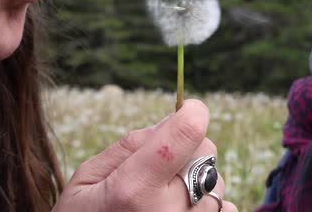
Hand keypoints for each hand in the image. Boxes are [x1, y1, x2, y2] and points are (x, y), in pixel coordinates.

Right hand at [52, 99, 236, 211]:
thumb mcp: (87, 180)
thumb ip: (130, 145)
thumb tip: (172, 119)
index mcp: (134, 190)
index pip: (185, 134)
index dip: (192, 112)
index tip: (187, 109)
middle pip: (205, 152)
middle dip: (188, 147)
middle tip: (160, 166)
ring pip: (216, 178)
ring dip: (197, 178)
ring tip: (164, 197)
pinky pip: (225, 206)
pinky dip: (206, 202)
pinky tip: (179, 211)